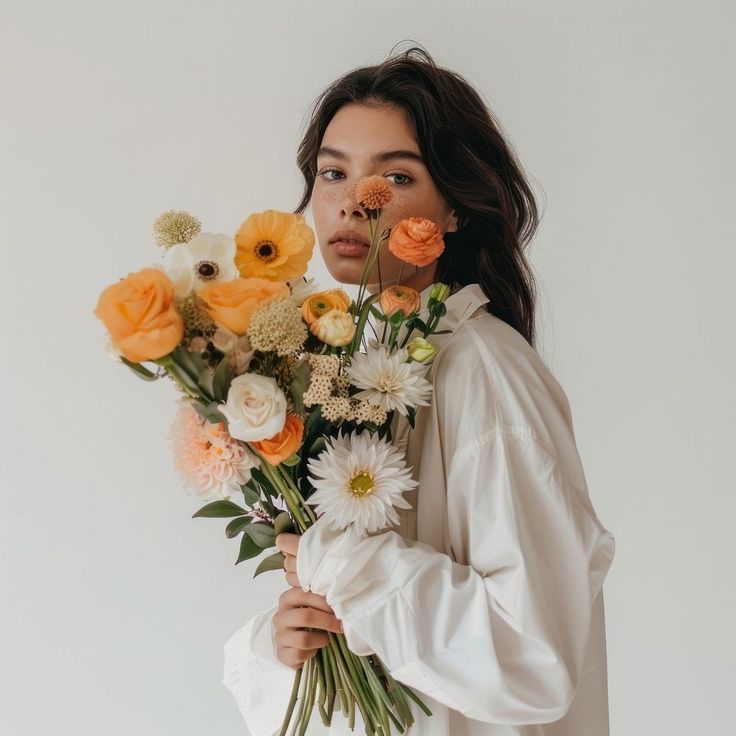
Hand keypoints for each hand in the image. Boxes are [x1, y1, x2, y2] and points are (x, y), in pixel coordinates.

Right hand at [273, 533, 344, 670]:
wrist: (292, 643)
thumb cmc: (308, 618)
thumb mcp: (311, 603)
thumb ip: (320, 595)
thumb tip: (344, 589)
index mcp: (287, 598)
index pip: (304, 594)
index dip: (324, 602)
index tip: (339, 607)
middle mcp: (280, 615)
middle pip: (306, 616)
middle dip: (327, 621)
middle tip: (340, 625)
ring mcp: (279, 635)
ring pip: (304, 638)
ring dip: (321, 639)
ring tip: (327, 638)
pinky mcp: (281, 653)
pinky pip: (300, 654)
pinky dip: (312, 653)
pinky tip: (315, 650)